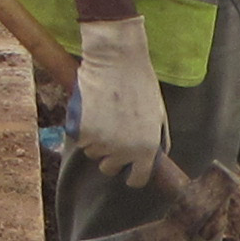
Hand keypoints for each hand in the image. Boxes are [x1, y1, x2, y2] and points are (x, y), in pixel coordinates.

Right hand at [70, 15, 166, 174]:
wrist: (116, 61)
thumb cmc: (141, 84)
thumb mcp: (159, 115)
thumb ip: (158, 140)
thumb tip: (155, 159)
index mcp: (145, 150)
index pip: (136, 180)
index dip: (132, 174)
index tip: (128, 167)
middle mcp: (122, 151)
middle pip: (110, 168)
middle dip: (111, 156)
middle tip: (114, 133)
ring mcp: (99, 143)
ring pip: (93, 153)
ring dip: (96, 140)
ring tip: (104, 115)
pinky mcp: (80, 132)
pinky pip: (80, 140)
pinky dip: (83, 130)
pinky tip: (92, 110)